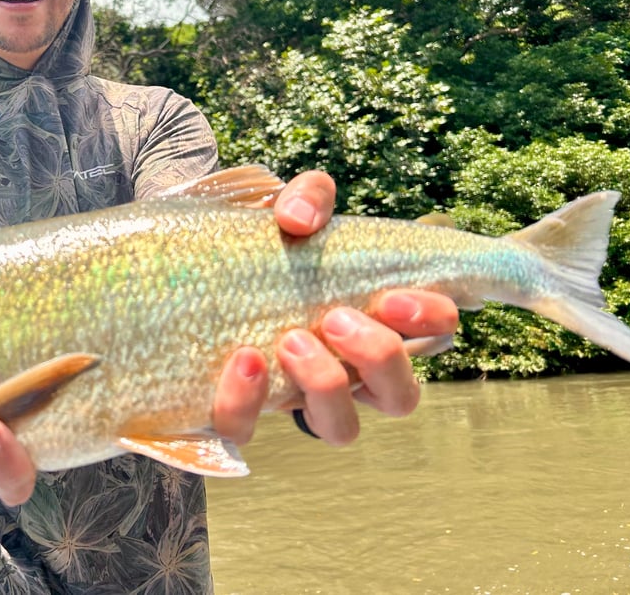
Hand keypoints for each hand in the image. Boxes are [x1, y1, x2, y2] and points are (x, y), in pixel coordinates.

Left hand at [211, 170, 458, 446]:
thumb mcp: (291, 213)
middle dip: (380, 358)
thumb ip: (308, 199)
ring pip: (342, 428)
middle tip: (337, 317)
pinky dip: (246, 402)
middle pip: (401, 396)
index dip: (429, 321)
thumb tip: (300, 219)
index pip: (435, 334)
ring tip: (293, 340)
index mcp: (378, 320)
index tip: (392, 297)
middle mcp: (350, 371)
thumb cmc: (266, 250)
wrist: (194, 281)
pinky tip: (243, 360)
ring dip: (326, 386)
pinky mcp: (243, 411)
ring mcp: (299, 399)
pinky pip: (248, 430)